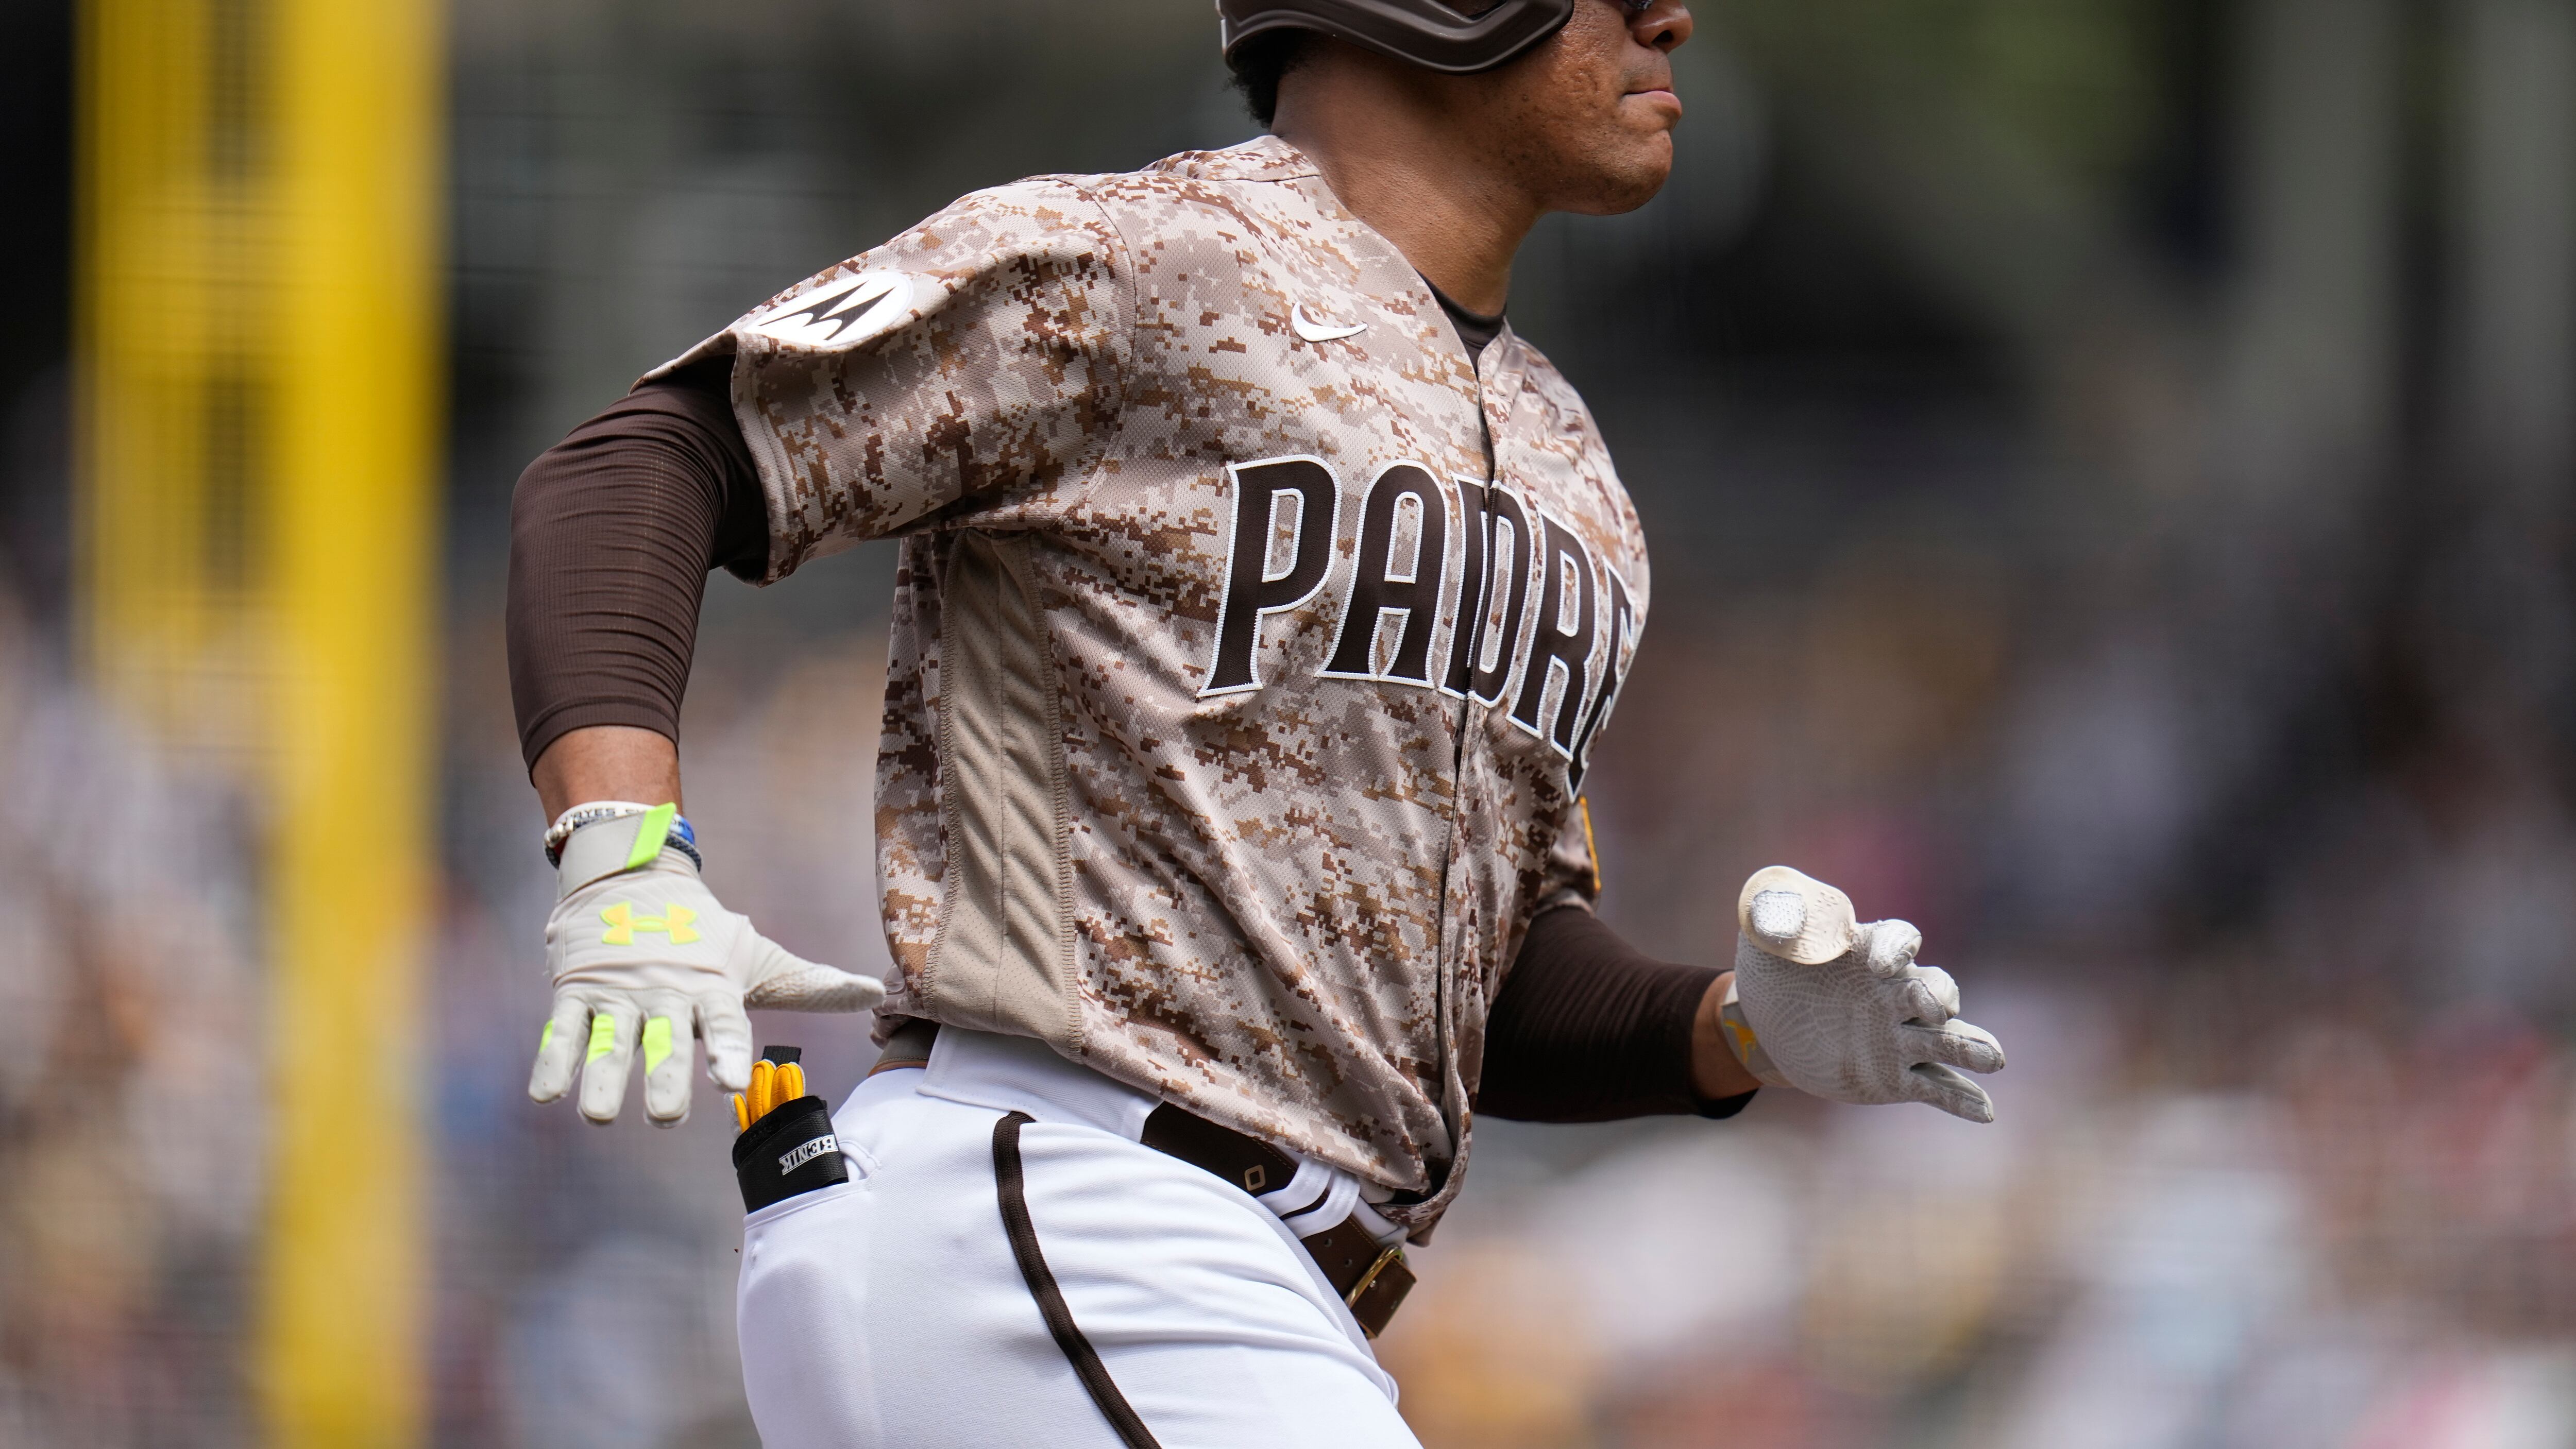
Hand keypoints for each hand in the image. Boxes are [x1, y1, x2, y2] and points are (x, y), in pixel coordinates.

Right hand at [527, 807, 884, 1124]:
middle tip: (665, 1118)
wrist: (631, 875)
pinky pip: (563, 1030)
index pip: (724, 1021)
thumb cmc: (703, 933)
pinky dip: (554, 1060)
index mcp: (710, 987)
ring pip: (609, 1040)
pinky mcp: (576, 991)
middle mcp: (664, 992)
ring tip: (597, 1113)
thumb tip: (876, 993)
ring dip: (602, 1078)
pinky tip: (546, 1094)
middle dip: (663, 1078)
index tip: (732, 1078)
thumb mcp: (756, 957)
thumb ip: (809, 985)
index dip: (728, 1049)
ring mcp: (617, 992)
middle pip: (664, 1041)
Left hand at [1720, 866, 2004, 1121]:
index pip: (1898, 939)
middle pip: (1932, 988)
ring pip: (1946, 1039)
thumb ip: (1774, 915)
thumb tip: (1782, 913)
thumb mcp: (1764, 935)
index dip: (1897, 948)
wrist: (1768, 1023)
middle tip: (1937, 1010)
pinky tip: (1985, 1112)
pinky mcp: (1897, 1076)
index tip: (1883, 963)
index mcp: (1869, 950)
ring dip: (1971, 1046)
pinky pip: (1936, 1086)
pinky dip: (1961, 1097)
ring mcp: (1900, 1036)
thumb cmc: (1775, 968)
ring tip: (1993, 1059)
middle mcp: (1895, 992)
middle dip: (1938, 997)